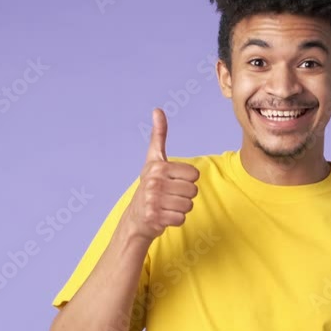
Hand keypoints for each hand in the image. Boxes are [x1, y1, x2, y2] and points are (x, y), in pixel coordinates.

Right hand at [126, 108, 199, 240]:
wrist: (136, 216)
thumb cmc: (150, 186)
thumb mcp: (153, 160)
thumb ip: (158, 135)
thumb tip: (157, 110)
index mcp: (158, 167)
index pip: (194, 174)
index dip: (187, 180)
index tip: (173, 181)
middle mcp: (154, 182)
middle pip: (193, 190)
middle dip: (185, 195)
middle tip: (171, 195)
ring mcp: (153, 201)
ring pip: (189, 205)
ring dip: (182, 208)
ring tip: (168, 205)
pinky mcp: (155, 217)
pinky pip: (182, 218)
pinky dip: (176, 219)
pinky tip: (165, 216)